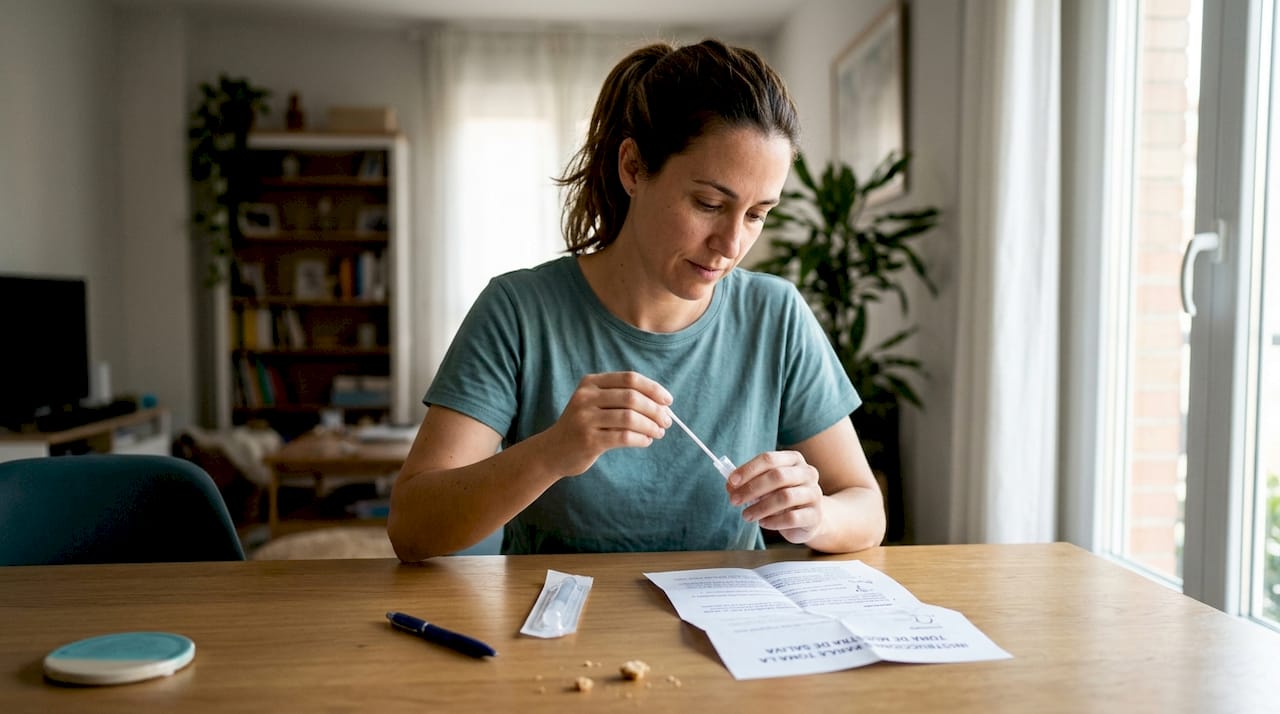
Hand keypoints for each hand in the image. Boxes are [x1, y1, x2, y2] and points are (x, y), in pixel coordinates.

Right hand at [540, 371, 671, 476]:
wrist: (552, 451)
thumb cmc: (583, 426)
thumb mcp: (595, 404)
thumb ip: (621, 399)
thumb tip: (662, 404)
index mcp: (590, 383)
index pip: (629, 379)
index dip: (653, 388)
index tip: (668, 401)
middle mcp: (586, 397)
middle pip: (632, 397)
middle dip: (655, 410)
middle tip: (667, 421)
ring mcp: (585, 419)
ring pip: (630, 418)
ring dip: (651, 426)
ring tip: (658, 432)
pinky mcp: (589, 440)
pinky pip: (624, 437)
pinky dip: (641, 439)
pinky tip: (646, 441)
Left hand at [726, 451, 825, 543]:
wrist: (809, 518)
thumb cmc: (782, 496)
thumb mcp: (766, 486)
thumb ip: (748, 483)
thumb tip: (730, 485)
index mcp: (794, 459)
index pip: (769, 459)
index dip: (748, 469)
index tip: (731, 482)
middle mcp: (807, 473)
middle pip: (778, 476)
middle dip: (751, 489)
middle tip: (734, 501)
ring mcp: (814, 494)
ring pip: (785, 497)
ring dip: (760, 507)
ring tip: (746, 515)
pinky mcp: (815, 515)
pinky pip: (792, 518)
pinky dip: (773, 521)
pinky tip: (763, 523)